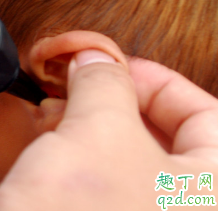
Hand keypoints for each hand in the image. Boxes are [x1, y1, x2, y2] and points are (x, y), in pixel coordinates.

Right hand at [0, 50, 217, 210]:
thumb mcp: (97, 133)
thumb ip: (104, 82)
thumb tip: (96, 60)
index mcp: (215, 190)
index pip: (207, 114)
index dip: (155, 79)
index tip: (112, 66)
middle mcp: (192, 207)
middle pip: (171, 137)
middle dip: (118, 104)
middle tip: (81, 87)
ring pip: (134, 162)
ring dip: (95, 130)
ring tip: (59, 116)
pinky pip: (111, 187)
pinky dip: (84, 161)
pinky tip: (53, 148)